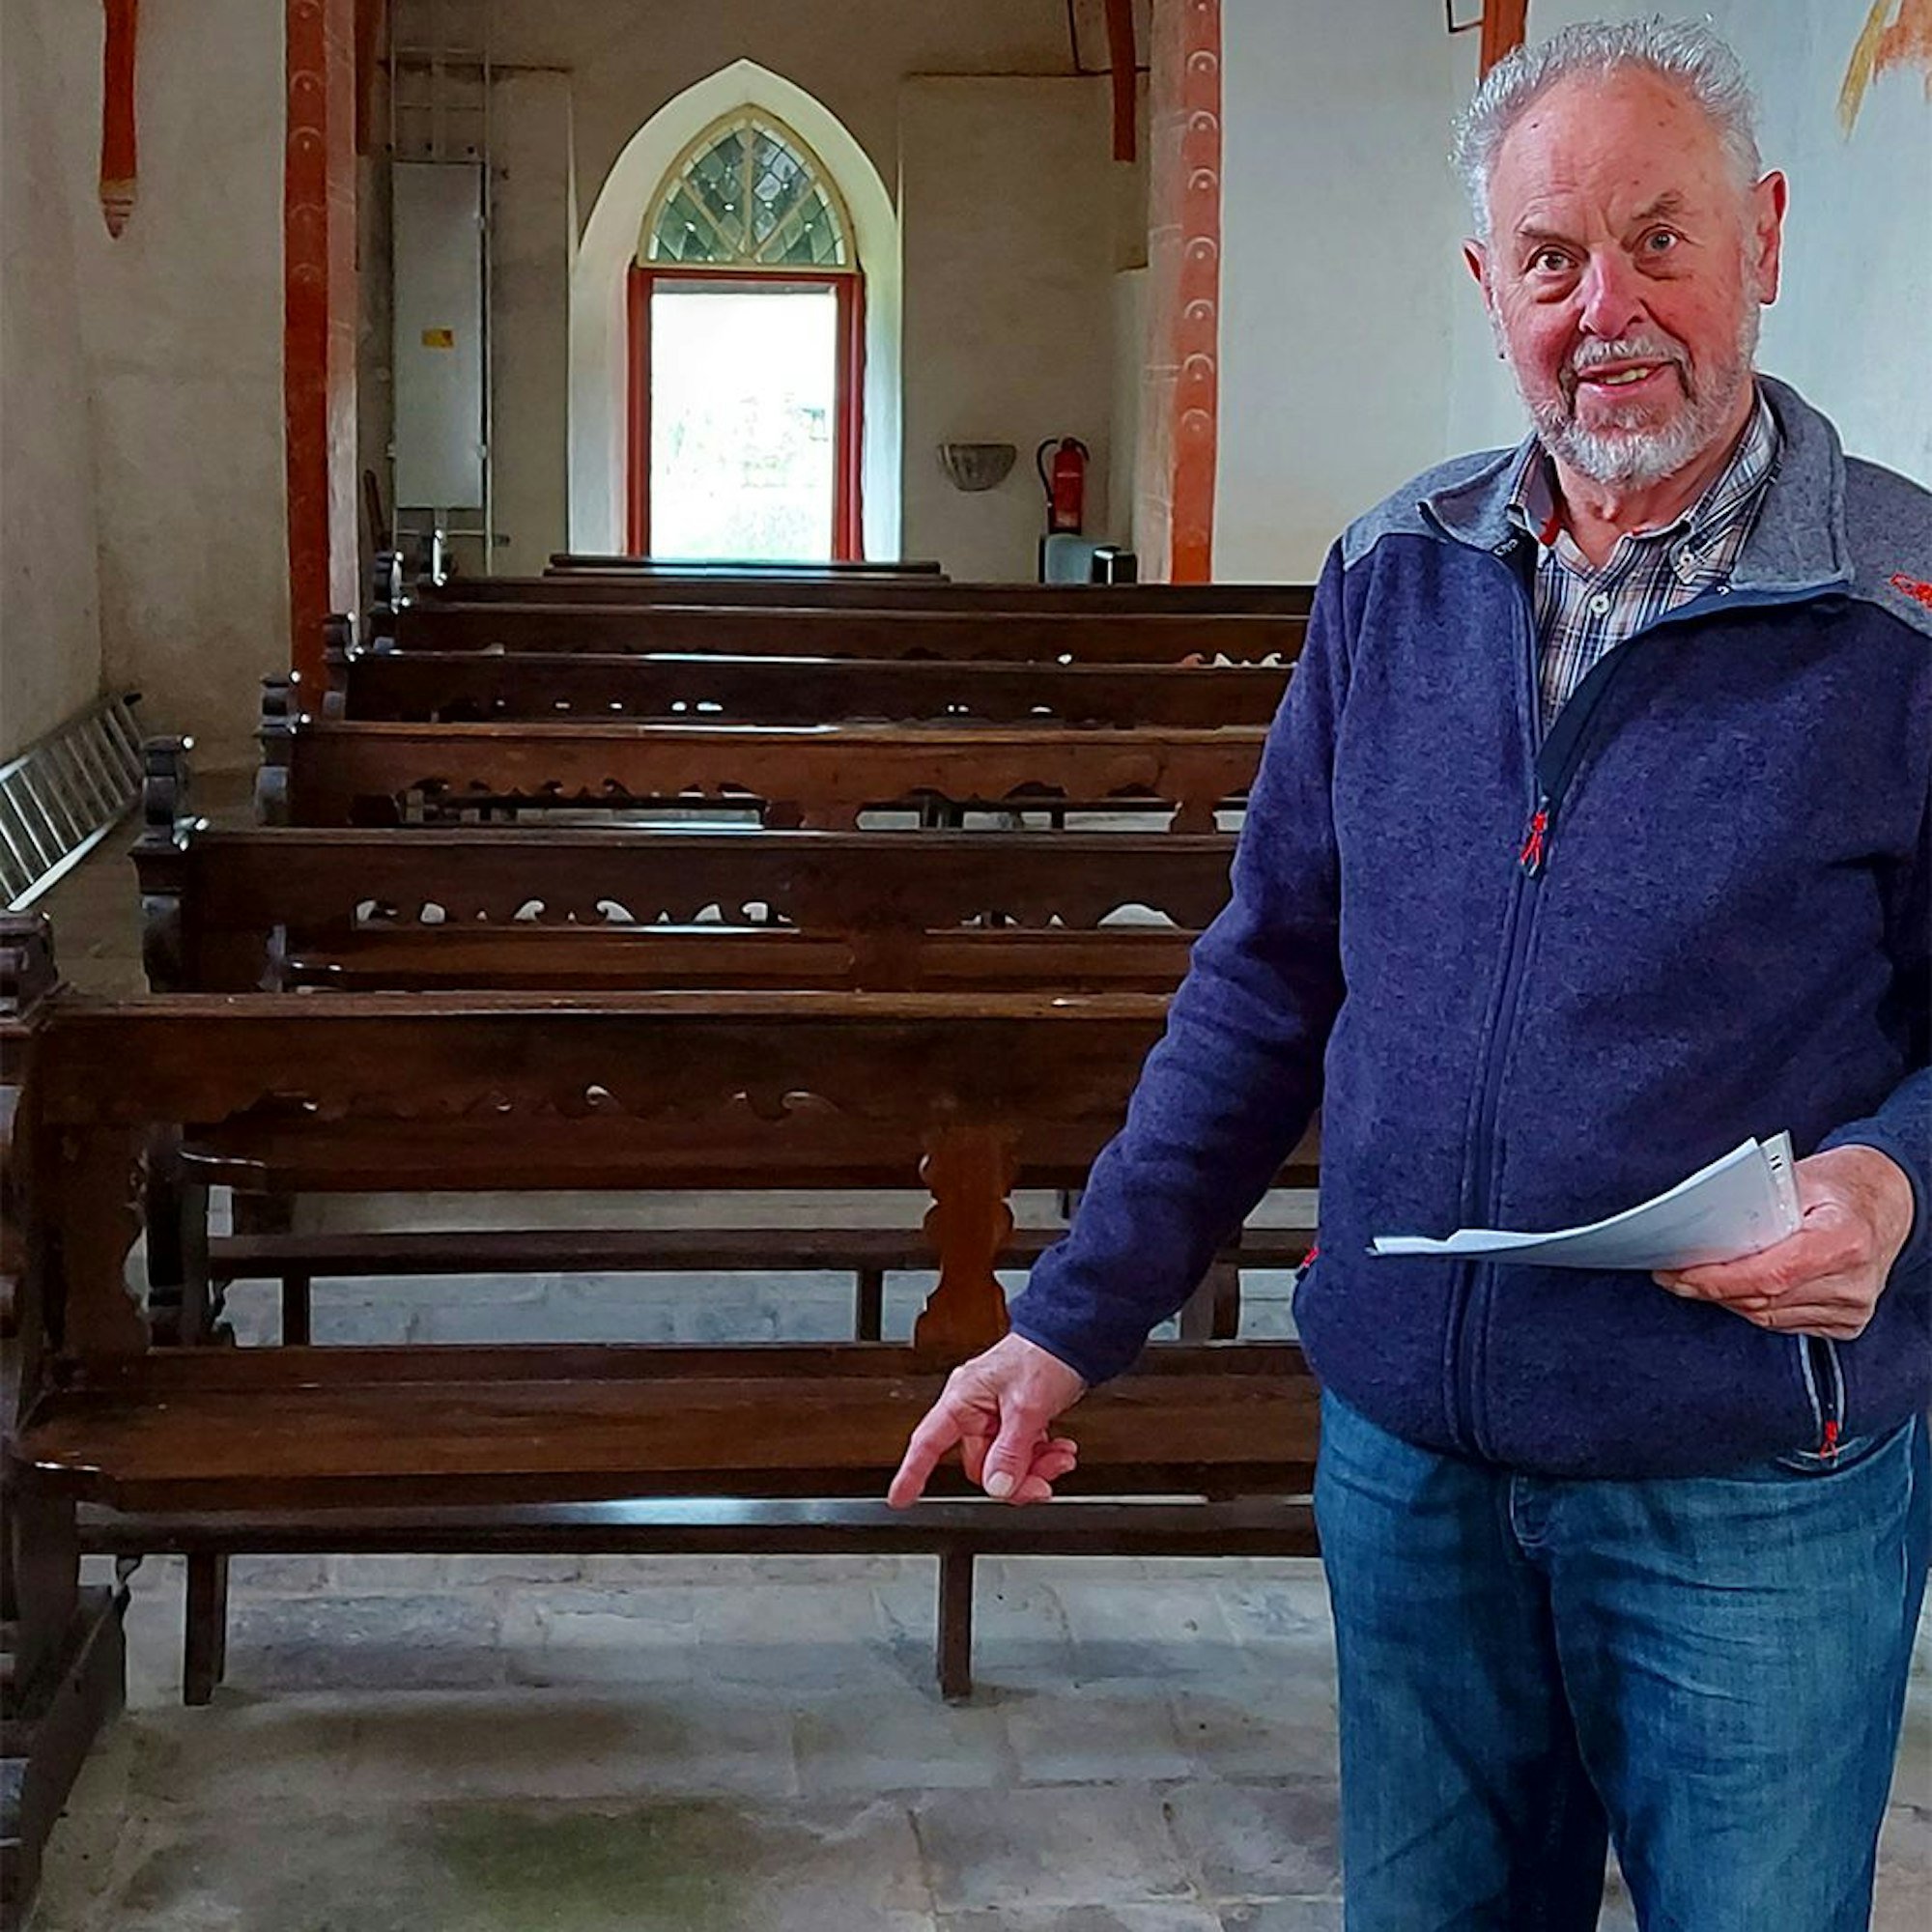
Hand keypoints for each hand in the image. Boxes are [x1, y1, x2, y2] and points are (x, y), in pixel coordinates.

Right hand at [887, 1333, 1087, 1507]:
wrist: (1073, 1337)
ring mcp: (996, 1415)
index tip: (900, 1498)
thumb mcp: (1027, 1407)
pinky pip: (1022, 1452)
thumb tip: (997, 1486)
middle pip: (981, 1465)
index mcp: (963, 1398)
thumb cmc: (1044, 1354)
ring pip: (1005, 1462)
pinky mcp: (1017, 1419)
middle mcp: (975, 1408)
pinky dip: (1042, 1456)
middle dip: (1015, 1477)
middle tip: (1042, 1483)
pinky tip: (1060, 1450)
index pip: (928, 1442)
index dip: (912, 1472)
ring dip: (1035, 1467)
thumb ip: (1011, 1451)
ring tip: (1059, 1458)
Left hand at [1653, 1145, 1916, 1340]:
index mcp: (1843, 1241)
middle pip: (1764, 1299)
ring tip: (1696, 1279)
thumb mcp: (1801, 1178)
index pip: (1770, 1274)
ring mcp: (1852, 1307)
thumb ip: (1757, 1201)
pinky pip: (1784, 1323)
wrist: (1889, 1203)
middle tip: (1671, 1274)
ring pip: (1768, 1316)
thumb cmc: (1842, 1187)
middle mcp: (1852, 1281)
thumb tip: (1705, 1219)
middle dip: (1710, 1289)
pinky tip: (1735, 1290)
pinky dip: (1754, 1307)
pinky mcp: (1847, 1322)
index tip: (1679, 1275)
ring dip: (1728, 1300)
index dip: (1719, 1280)